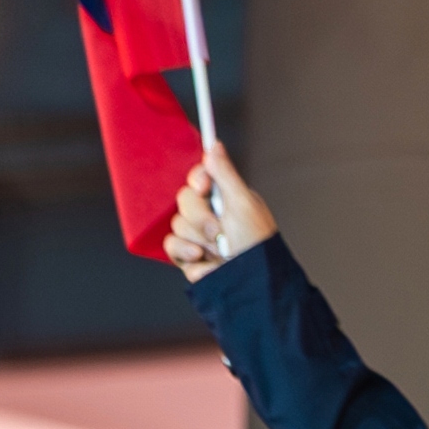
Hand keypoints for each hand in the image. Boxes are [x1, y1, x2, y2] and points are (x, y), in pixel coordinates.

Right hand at [163, 157, 274, 273]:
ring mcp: (197, 235)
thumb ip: (226, 174)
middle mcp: (209, 213)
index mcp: (225, 197)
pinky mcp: (187, 256)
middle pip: (184, 201)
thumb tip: (215, 145)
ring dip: (199, 242)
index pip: (200, 177)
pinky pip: (173, 249)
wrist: (253, 283)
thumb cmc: (255, 242)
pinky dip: (193, 260)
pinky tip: (211, 266)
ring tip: (220, 252)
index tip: (204, 187)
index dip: (198, 180)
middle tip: (220, 231)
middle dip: (201, 219)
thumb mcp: (243, 204)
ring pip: (176, 226)